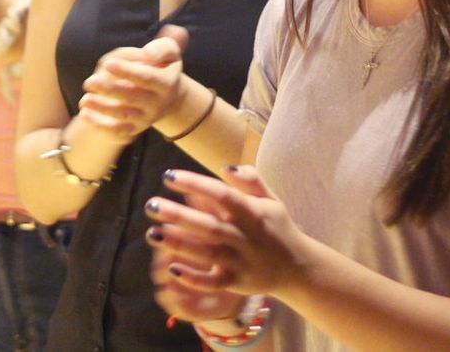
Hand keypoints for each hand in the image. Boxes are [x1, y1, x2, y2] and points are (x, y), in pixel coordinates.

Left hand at [77, 25, 186, 139]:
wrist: (169, 98)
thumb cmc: (162, 67)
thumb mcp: (169, 53)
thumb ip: (162, 48)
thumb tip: (148, 53)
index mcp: (166, 84)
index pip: (147, 78)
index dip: (128, 71)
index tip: (108, 64)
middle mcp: (157, 104)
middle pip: (133, 97)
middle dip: (110, 90)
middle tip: (89, 82)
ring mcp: (145, 118)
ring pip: (123, 115)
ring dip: (102, 109)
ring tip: (85, 100)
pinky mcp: (135, 129)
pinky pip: (118, 130)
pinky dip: (101, 125)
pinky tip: (85, 114)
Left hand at [146, 165, 309, 298]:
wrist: (298, 268)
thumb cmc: (278, 228)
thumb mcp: (271, 199)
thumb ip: (250, 179)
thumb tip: (225, 166)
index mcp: (252, 212)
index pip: (220, 194)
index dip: (194, 184)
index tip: (169, 176)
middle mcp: (245, 237)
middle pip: (208, 225)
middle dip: (177, 215)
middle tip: (151, 205)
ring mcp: (240, 261)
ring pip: (206, 253)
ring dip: (178, 244)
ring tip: (152, 233)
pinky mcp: (236, 282)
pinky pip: (212, 282)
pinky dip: (193, 277)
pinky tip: (172, 268)